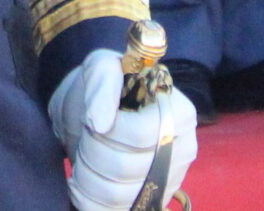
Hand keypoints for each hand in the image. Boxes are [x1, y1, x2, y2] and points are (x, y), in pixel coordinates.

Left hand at [49, 48, 199, 210]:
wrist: (96, 113)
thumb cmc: (104, 87)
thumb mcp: (100, 67)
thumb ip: (102, 83)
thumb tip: (101, 123)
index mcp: (179, 112)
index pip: (141, 135)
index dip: (108, 132)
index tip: (94, 120)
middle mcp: (182, 149)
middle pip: (127, 168)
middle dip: (93, 152)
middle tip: (85, 138)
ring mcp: (168, 179)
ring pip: (119, 194)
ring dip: (88, 176)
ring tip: (82, 156)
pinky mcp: (151, 200)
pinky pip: (117, 210)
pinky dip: (90, 200)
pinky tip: (80, 183)